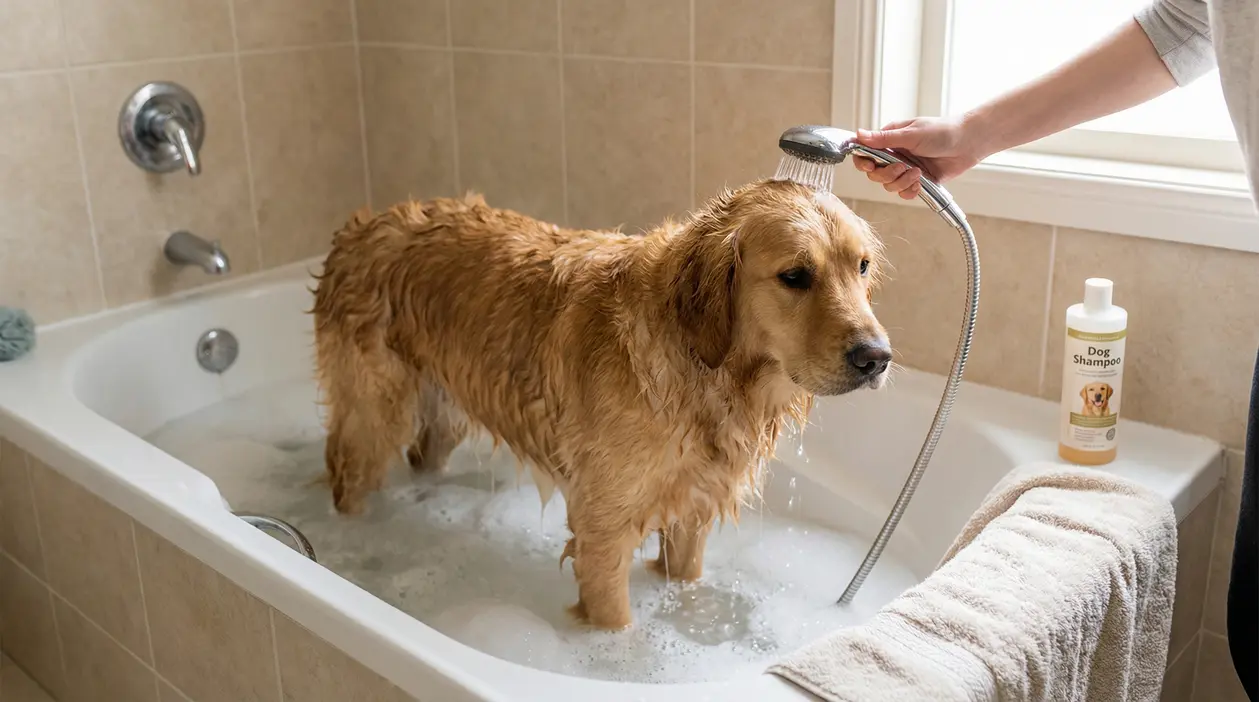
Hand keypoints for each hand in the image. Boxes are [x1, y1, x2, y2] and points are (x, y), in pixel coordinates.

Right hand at [851, 116, 982, 199]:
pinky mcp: (917, 181)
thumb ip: (883, 139)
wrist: (968, 143)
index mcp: (890, 140)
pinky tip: (920, 182)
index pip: (865, 153)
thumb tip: (858, 134)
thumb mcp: (911, 134)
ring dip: (901, 182)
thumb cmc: (942, 131)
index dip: (863, 162)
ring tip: (917, 172)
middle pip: (875, 174)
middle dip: (886, 174)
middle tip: (902, 166)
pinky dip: (910, 190)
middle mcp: (895, 155)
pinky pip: (903, 193)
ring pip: (888, 186)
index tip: (870, 165)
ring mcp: (905, 169)